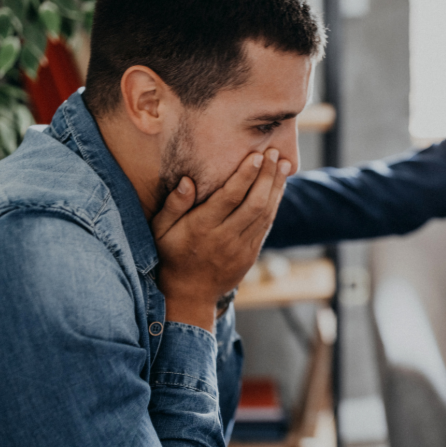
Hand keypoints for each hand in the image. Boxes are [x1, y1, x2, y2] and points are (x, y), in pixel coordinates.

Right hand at [151, 148, 290, 330]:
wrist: (190, 294)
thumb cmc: (171, 254)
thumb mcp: (162, 230)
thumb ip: (174, 205)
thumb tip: (188, 181)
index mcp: (202, 228)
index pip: (229, 197)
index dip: (246, 176)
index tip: (257, 155)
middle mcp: (225, 237)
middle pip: (254, 203)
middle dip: (267, 175)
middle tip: (274, 153)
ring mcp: (241, 247)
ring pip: (265, 213)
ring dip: (276, 187)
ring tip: (284, 164)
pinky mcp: (251, 254)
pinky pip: (266, 225)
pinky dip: (274, 204)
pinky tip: (278, 187)